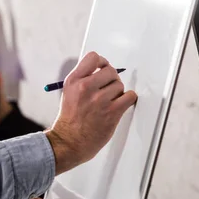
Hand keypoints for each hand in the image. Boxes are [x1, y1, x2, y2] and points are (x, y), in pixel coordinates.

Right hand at [46, 52, 136, 174]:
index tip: (103, 69)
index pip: (93, 57)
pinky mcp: (112, 112)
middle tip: (108, 87)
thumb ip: (82, 78)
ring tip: (109, 101)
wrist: (70, 140)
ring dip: (117, 92)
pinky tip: (120, 104)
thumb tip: (100, 68)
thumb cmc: (71, 118)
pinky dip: (128, 99)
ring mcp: (100, 100)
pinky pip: (129, 96)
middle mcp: (86, 87)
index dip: (101, 62)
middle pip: (110, 70)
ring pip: (119, 85)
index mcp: (74, 80)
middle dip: (111, 79)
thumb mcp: (69, 91)